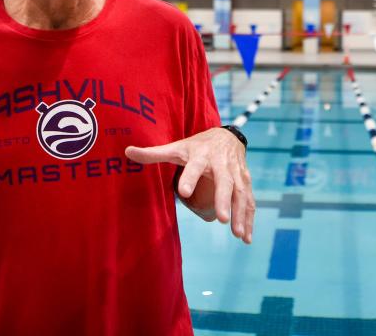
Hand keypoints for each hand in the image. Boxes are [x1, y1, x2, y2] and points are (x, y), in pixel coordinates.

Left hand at [125, 127, 253, 243]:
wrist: (227, 136)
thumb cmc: (197, 146)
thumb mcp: (177, 147)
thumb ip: (153, 153)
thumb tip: (126, 152)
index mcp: (201, 155)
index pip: (195, 166)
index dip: (190, 178)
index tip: (183, 192)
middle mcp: (221, 164)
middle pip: (224, 182)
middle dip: (224, 200)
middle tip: (222, 219)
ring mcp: (236, 173)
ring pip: (241, 194)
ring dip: (240, 214)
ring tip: (237, 234)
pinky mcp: (245, 182)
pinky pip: (249, 201)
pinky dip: (249, 219)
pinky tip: (246, 238)